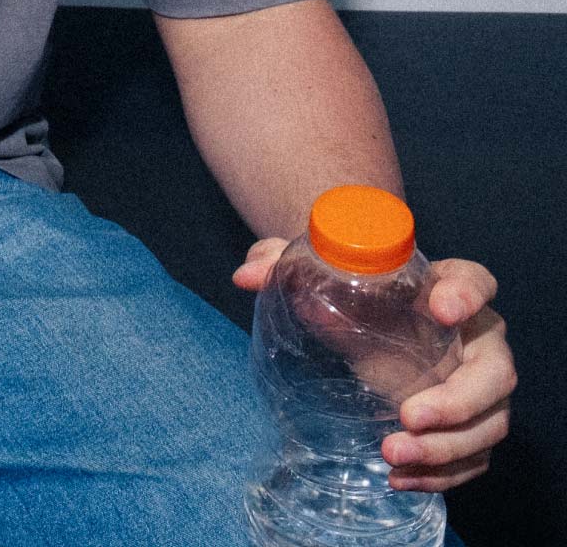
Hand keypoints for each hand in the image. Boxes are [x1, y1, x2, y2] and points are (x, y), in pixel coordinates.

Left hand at [236, 239, 513, 491]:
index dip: (466, 294)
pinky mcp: (467, 425)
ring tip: (392, 456)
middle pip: (497, 371)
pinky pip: (474, 458)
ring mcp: (478, 387)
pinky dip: (443, 475)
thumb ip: (279, 263)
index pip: (476, 282)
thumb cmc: (356, 292)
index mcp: (448, 287)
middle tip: (407, 416)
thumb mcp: (318, 274)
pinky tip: (401, 479)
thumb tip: (245, 276)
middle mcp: (477, 339)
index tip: (440, 308)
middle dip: (458, 400)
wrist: (369, 318)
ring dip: (447, 448)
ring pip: (490, 423)